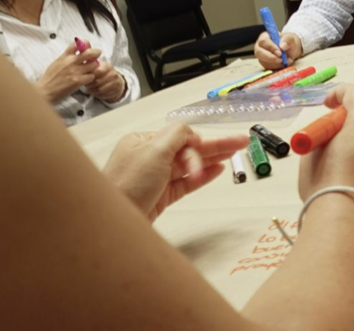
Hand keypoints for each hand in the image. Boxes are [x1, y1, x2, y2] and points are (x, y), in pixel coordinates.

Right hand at [37, 44, 100, 101]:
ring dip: (94, 67)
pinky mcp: (78, 81)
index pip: (77, 43)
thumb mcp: (56, 62)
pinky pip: (91, 76)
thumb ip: (66, 56)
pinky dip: (91, 78)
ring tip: (91, 70)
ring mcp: (75, 71)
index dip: (85, 43)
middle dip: (96, 52)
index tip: (87, 47)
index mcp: (65, 56)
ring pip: (94, 65)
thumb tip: (75, 51)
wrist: (44, 91)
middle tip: (97, 55)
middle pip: (90, 52)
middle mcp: (71, 62)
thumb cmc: (50, 78)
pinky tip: (86, 80)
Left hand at [86, 61, 126, 103]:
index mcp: (108, 66)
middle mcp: (113, 74)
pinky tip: (96, 92)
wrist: (114, 80)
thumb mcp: (98, 68)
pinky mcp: (116, 91)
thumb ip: (91, 68)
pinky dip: (98, 95)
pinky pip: (104, 95)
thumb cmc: (102, 74)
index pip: (98, 71)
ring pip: (100, 90)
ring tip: (90, 89)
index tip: (86, 78)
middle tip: (87, 86)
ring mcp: (116, 83)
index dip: (90, 76)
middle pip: (98, 82)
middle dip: (90, 85)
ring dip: (93, 91)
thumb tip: (82, 70)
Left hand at [103, 124, 249, 220]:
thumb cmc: (125, 185)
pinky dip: (202, 176)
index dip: (200, 142)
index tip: (218, 148)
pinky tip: (217, 169)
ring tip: (235, 153)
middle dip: (216, 145)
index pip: (180, 136)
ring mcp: (155, 178)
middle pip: (189, 148)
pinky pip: (186, 182)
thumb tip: (191, 131)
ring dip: (212, 159)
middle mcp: (149, 158)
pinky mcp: (160, 196)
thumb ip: (177, 136)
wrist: (113, 222)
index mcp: (143, 142)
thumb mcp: (153, 151)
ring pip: (190, 165)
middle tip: (241, 141)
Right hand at [256, 31, 303, 69]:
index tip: (280, 53)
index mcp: (265, 36)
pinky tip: (282, 64)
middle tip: (280, 60)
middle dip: (270, 57)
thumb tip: (282, 46)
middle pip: (259, 52)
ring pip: (263, 61)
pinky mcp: (264, 63)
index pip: (264, 41)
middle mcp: (260, 46)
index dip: (271, 47)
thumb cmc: (288, 42)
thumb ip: (287, 40)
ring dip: (274, 63)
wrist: (290, 50)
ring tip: (284, 61)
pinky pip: (267, 67)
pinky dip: (275, 67)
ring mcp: (261, 55)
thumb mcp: (290, 38)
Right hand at [298, 84, 353, 212]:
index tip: (326, 106)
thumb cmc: (325, 183)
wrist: (344, 219)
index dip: (338, 94)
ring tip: (335, 162)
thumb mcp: (314, 149)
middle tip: (326, 138)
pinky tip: (348, 174)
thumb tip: (332, 137)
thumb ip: (326, 134)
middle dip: (346, 122)